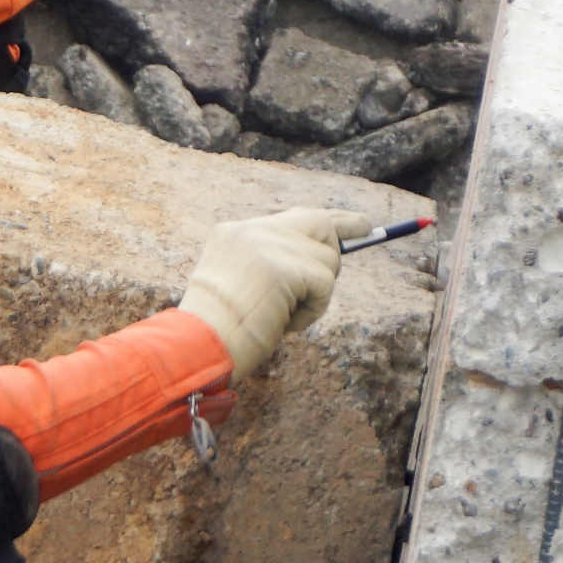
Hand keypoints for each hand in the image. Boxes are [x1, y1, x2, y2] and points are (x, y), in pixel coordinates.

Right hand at [180, 209, 368, 379]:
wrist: (197, 345)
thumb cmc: (215, 331)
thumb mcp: (237, 284)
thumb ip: (270, 264)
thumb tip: (320, 265)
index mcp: (233, 233)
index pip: (292, 218)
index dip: (329, 220)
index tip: (360, 222)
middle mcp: (250, 231)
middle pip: (318, 223)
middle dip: (341, 238)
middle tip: (366, 232)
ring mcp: (268, 246)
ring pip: (326, 261)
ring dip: (315, 295)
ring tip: (281, 316)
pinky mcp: (286, 267)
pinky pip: (324, 286)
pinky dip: (312, 311)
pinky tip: (285, 323)